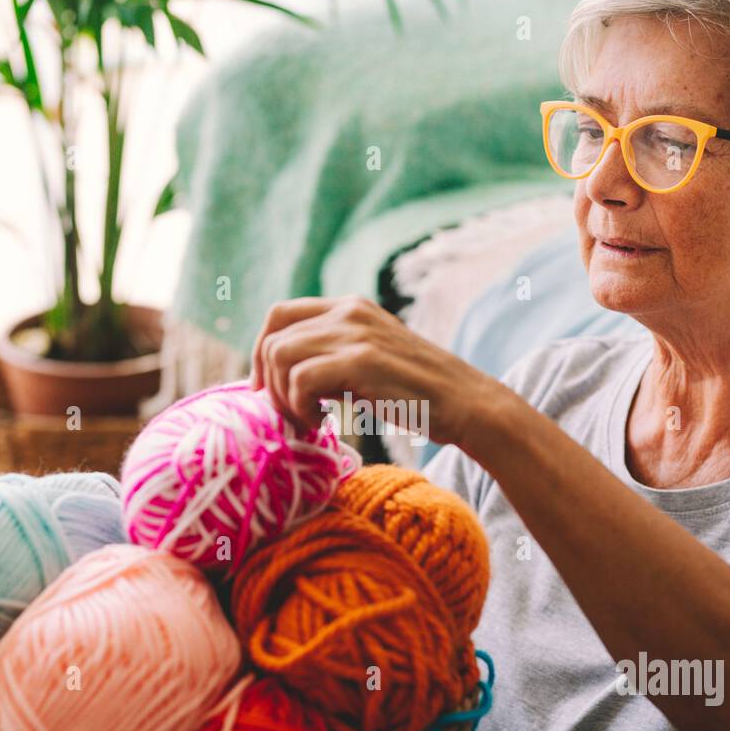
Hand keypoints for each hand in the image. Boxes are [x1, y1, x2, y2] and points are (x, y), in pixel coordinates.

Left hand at [250, 295, 491, 447]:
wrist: (468, 404)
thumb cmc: (418, 394)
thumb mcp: (369, 362)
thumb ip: (331, 358)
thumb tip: (277, 378)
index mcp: (349, 308)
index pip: (279, 314)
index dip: (261, 353)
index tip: (269, 390)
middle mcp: (349, 312)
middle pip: (272, 336)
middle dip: (270, 382)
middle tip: (291, 414)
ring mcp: (356, 334)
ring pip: (280, 356)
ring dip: (283, 397)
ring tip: (309, 420)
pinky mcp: (362, 361)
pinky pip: (300, 380)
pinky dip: (300, 408)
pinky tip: (323, 422)